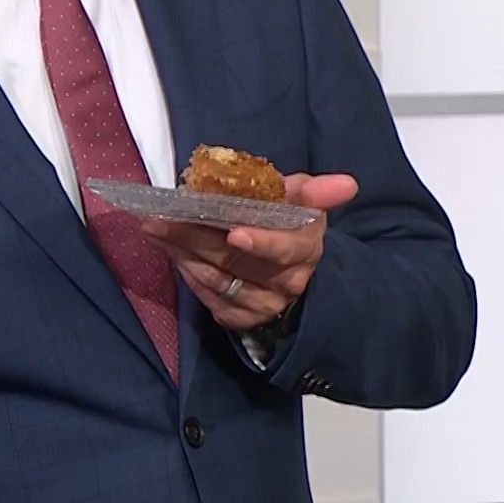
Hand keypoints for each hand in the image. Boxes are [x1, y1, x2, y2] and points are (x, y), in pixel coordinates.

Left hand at [141, 173, 358, 332]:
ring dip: (183, 253)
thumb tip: (347, 183)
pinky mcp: (242, 319)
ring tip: (156, 229)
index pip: (284, 250)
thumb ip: (314, 191)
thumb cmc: (290, 223)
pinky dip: (188, 275)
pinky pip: (210, 300)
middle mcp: (288, 282)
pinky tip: (172, 253)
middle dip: (196, 237)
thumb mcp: (302, 201)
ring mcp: (264, 304)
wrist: (290, 268)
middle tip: (162, 218)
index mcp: (306, 248)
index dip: (261, 243)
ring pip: (218, 280)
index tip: (234, 233)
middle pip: (237, 262)